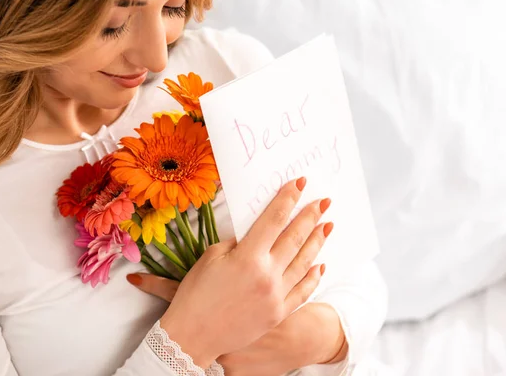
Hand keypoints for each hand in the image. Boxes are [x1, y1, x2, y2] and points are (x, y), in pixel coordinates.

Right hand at [131, 178, 333, 367]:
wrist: (193, 335)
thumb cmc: (196, 294)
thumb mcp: (212, 257)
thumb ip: (238, 243)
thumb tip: (257, 234)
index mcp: (247, 257)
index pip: (273, 220)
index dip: (287, 199)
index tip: (299, 184)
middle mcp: (266, 275)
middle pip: (294, 238)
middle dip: (310, 216)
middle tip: (324, 202)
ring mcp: (275, 296)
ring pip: (304, 263)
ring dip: (317, 242)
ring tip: (327, 226)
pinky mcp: (278, 313)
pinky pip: (302, 292)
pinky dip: (313, 277)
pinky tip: (321, 265)